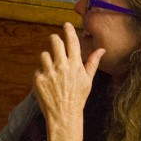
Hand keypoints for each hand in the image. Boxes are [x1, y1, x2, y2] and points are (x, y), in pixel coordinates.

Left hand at [33, 23, 102, 140]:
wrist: (64, 115)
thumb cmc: (78, 98)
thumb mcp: (88, 80)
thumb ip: (92, 63)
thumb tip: (101, 49)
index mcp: (75, 65)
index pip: (72, 41)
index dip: (68, 30)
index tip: (66, 24)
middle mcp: (62, 66)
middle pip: (55, 41)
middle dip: (54, 39)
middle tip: (55, 40)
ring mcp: (49, 72)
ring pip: (44, 54)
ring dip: (47, 58)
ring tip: (52, 69)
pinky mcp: (38, 79)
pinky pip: (38, 68)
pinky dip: (42, 73)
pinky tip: (48, 82)